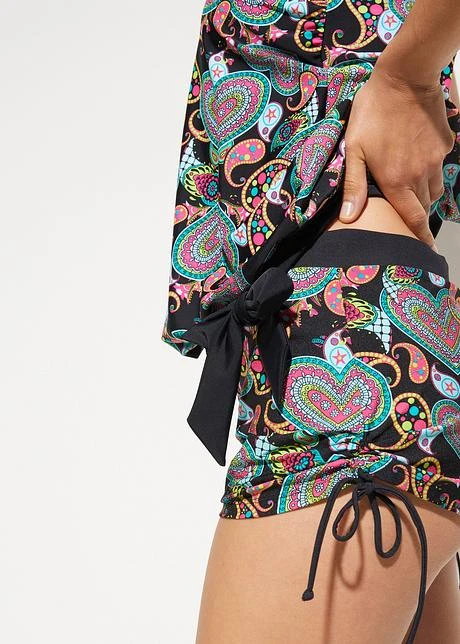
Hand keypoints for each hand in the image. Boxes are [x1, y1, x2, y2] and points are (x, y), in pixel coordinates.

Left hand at [338, 66, 455, 247]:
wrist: (405, 78)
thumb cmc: (373, 113)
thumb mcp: (354, 149)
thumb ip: (353, 185)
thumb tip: (349, 218)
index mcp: (397, 181)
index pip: (413, 219)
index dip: (419, 239)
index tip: (425, 253)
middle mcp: (421, 175)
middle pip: (425, 206)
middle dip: (418, 217)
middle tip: (409, 223)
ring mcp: (436, 159)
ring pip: (434, 188)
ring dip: (424, 196)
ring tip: (411, 193)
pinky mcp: (445, 144)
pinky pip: (441, 167)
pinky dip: (431, 173)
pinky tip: (418, 163)